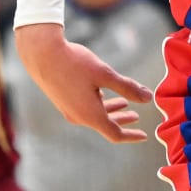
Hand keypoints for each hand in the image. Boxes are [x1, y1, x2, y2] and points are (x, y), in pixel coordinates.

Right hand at [15, 23, 153, 142]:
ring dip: (111, 111)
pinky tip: (103, 95)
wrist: (42, 54)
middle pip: (105, 126)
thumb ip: (127, 87)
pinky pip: (85, 110)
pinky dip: (99, 105)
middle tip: (137, 117)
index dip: (131, 136)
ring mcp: (68, 110)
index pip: (115, 134)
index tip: (144, 135)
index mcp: (90, 115)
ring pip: (95, 116)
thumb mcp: (105, 74)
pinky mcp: (62, 101)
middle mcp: (78, 117)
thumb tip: (148, 98)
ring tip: (125, 104)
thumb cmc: (75, 63)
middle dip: (123, 121)